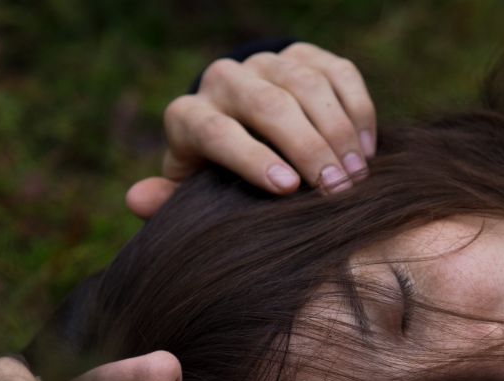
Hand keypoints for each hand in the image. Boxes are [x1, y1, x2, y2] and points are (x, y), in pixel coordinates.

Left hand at [126, 43, 376, 217]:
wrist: (241, 137)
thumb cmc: (216, 183)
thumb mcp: (192, 196)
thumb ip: (169, 200)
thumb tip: (136, 199)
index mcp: (189, 115)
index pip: (216, 130)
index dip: (251, 159)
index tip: (288, 189)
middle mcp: (224, 79)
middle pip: (268, 104)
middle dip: (307, 147)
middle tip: (336, 190)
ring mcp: (267, 63)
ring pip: (306, 85)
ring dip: (338, 132)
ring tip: (356, 176)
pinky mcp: (306, 56)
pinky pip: (338, 73)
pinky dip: (358, 110)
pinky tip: (367, 151)